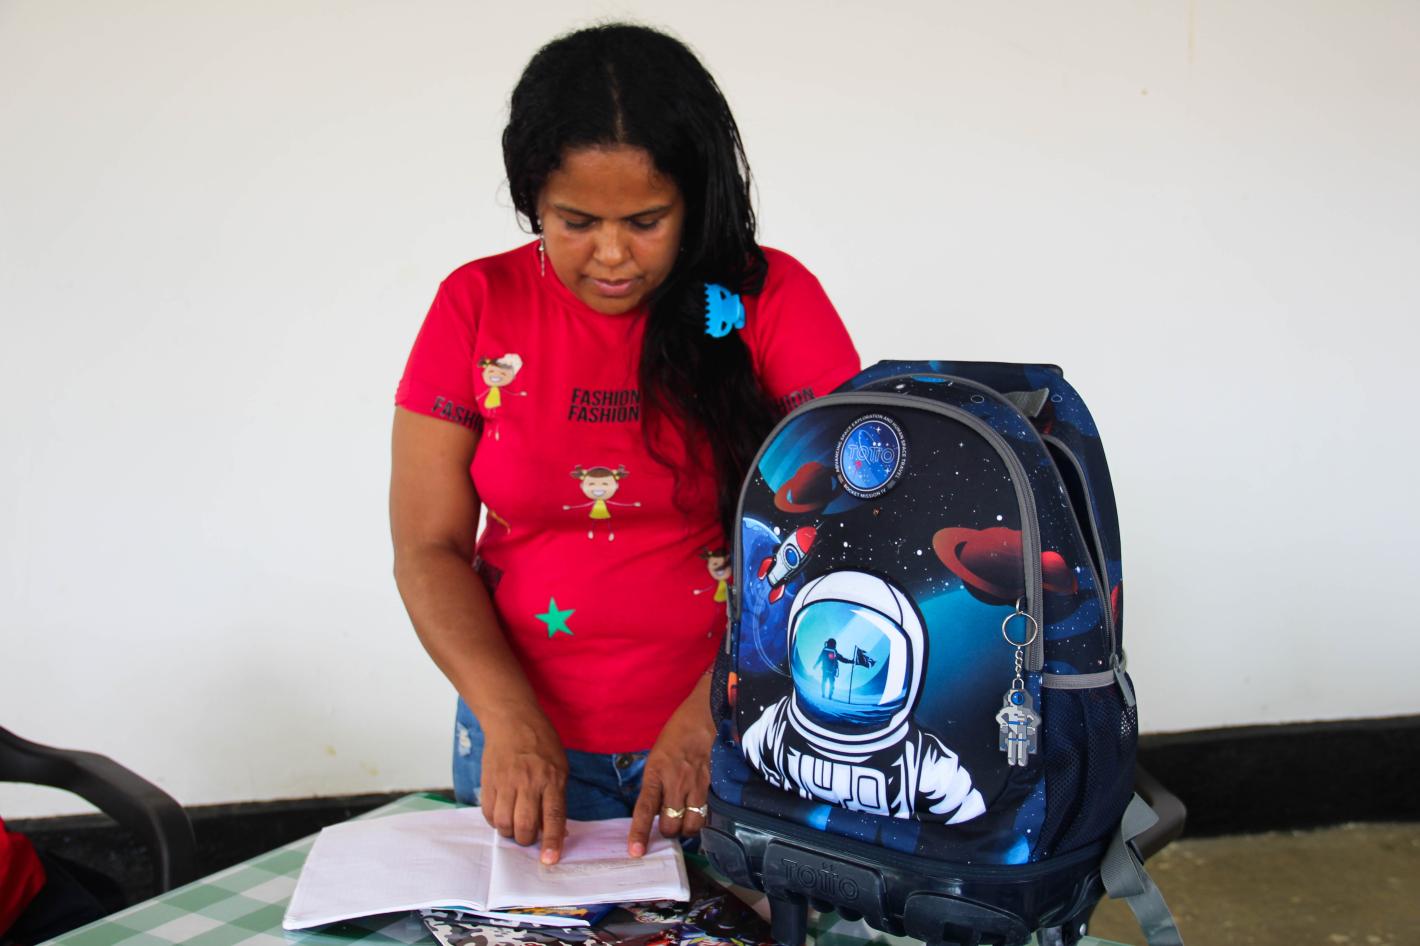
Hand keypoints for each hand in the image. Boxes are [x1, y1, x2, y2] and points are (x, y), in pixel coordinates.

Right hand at [479, 709, 568, 863]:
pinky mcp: (489, 782)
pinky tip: (501, 813)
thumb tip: (554, 831)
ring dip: (509, 832)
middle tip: (528, 836)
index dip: (551, 842)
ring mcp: (506, 782)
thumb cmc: (542, 744)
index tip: (549, 860)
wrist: (512, 720)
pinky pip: (488, 813)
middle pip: (524, 825)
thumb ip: (556, 799)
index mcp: (552, 779)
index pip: (553, 816)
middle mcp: (529, 782)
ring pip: (503, 823)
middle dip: (526, 840)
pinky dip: (495, 820)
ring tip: (514, 825)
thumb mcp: (560, 767)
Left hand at [628, 674, 713, 855]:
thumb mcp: (657, 758)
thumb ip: (656, 784)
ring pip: (692, 825)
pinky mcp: (712, 785)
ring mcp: (696, 785)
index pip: (644, 810)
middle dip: (668, 832)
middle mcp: (675, 783)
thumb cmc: (676, 735)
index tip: (636, 852)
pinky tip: (700, 812)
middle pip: (671, 826)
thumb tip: (656, 811)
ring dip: (687, 829)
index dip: (639, 833)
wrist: (703, 716)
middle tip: (668, 825)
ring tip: (685, 821)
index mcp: (655, 773)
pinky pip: (707, 813)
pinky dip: (702, 818)